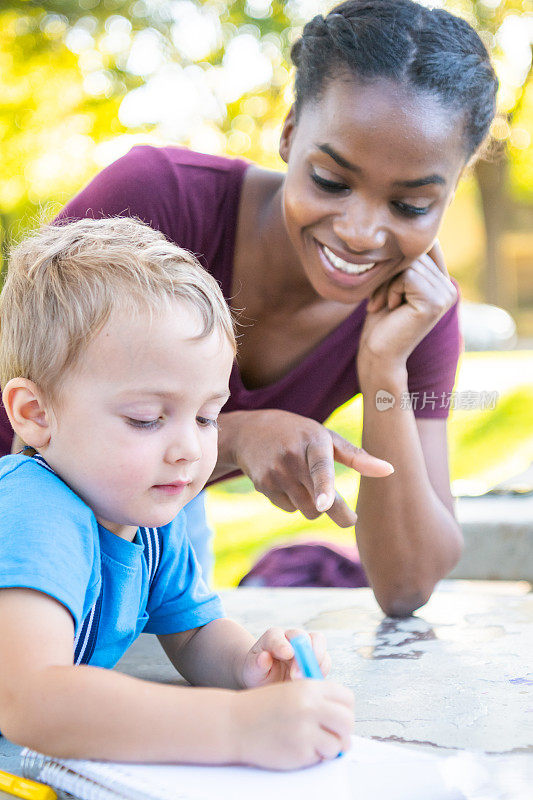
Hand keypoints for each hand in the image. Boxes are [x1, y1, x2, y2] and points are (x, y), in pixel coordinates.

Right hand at [221, 409, 392, 527]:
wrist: (250, 431)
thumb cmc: (300, 434)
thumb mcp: (327, 438)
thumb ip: (358, 457)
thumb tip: (390, 470)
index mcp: (313, 441)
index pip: (320, 467)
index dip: (323, 487)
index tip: (325, 504)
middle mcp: (292, 458)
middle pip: (319, 502)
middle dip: (337, 512)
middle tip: (351, 519)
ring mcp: (274, 473)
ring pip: (306, 510)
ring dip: (314, 506)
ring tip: (307, 483)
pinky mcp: (263, 486)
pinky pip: (290, 509)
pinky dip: (294, 503)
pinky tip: (287, 483)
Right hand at [231, 679, 353, 769]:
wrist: (235, 724)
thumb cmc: (264, 708)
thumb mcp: (292, 691)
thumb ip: (318, 699)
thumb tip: (345, 716)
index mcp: (309, 687)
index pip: (346, 697)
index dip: (345, 708)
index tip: (338, 716)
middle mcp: (310, 706)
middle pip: (348, 720)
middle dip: (344, 731)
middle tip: (335, 735)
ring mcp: (305, 730)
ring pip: (339, 742)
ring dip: (331, 746)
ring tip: (316, 743)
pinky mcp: (300, 751)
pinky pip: (322, 756)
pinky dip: (316, 756)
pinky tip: (300, 748)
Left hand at [241, 628, 329, 687]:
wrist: (268, 682)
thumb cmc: (258, 674)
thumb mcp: (252, 671)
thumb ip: (257, 664)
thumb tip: (264, 657)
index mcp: (272, 637)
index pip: (277, 636)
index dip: (283, 644)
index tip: (287, 654)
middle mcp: (291, 638)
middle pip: (304, 635)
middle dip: (304, 653)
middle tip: (297, 675)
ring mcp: (305, 647)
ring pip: (319, 644)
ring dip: (316, 662)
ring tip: (306, 679)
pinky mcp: (316, 659)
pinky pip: (325, 660)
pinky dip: (321, 670)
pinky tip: (313, 682)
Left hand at [359, 241, 457, 373]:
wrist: (377, 353)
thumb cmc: (380, 320)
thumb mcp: (392, 283)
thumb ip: (405, 261)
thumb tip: (405, 229)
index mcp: (442, 283)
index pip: (426, 246)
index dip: (399, 257)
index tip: (385, 286)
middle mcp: (449, 288)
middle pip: (415, 253)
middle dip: (389, 272)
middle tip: (380, 299)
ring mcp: (445, 295)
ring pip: (409, 263)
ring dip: (387, 283)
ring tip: (384, 304)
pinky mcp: (435, 302)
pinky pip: (407, 276)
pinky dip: (391, 289)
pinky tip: (392, 308)